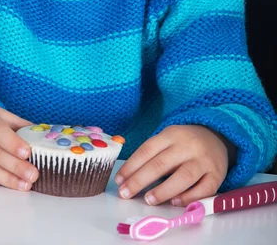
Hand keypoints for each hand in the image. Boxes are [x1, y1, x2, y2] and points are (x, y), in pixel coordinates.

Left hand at [114, 125, 231, 205]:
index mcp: (172, 134)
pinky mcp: (217, 175)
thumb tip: (129, 177)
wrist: (217, 136)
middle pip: (161, 164)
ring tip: (148, 200)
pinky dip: (188, 198)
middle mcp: (188, 146)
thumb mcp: (168, 138)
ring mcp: (204, 160)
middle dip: (140, 180)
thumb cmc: (184, 142)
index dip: (131, 166)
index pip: (147, 150)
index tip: (119, 180)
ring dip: (163, 190)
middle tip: (125, 193)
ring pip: (183, 177)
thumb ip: (152, 154)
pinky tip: (174, 203)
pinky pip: (203, 189)